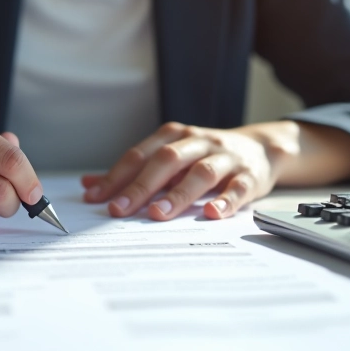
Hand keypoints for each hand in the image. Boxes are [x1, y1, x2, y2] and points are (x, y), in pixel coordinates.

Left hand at [82, 122, 289, 220]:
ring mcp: (225, 158)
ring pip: (200, 173)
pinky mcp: (249, 175)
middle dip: (141, 186)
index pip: (141, 155)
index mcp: (174, 136)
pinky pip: (237, 188)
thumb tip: (89, 185)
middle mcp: (198, 142)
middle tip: (119, 210)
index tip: (96, 198)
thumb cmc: (205, 156)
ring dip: (177, 194)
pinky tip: (212, 215)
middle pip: (166, 161)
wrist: (261, 148)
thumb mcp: (169, 156)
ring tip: (157, 214)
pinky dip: (225, 201)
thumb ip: (132, 171)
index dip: (117, 176)